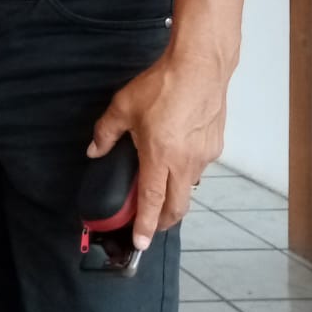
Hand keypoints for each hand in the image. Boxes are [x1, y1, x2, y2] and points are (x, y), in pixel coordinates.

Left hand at [88, 54, 228, 250]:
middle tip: (149, 225)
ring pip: (189, 188)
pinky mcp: (216, 146)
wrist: (200, 68)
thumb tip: (95, 150)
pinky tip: (175, 160)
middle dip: (162, 221)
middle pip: (177, 207)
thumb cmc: (162, 86)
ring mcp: (204, 156)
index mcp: (160, 157)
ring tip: (159, 192)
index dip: (144, 225)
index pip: (151, 201)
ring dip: (175, 197)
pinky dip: (185, 173)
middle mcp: (186, 163)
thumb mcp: (123, 107)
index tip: (140, 243)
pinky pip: (198, 168)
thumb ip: (106, 133)